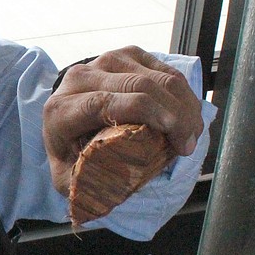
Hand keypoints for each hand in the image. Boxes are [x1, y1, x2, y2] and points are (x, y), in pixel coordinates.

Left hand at [42, 46, 203, 197]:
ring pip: (157, 76)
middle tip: (190, 142)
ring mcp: (103, 61)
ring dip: (184, 104)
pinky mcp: (126, 55)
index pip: (106, 103)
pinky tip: (187, 113)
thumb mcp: (67, 176)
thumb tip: (98, 199)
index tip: (176, 142)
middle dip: (176, 115)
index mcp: (62, 109)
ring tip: (193, 131)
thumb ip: (79, 187)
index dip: (150, 116)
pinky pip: (164, 68)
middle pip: (140, 87)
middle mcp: (79, 78)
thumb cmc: (71, 150)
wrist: (67, 117)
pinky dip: (183, 92)